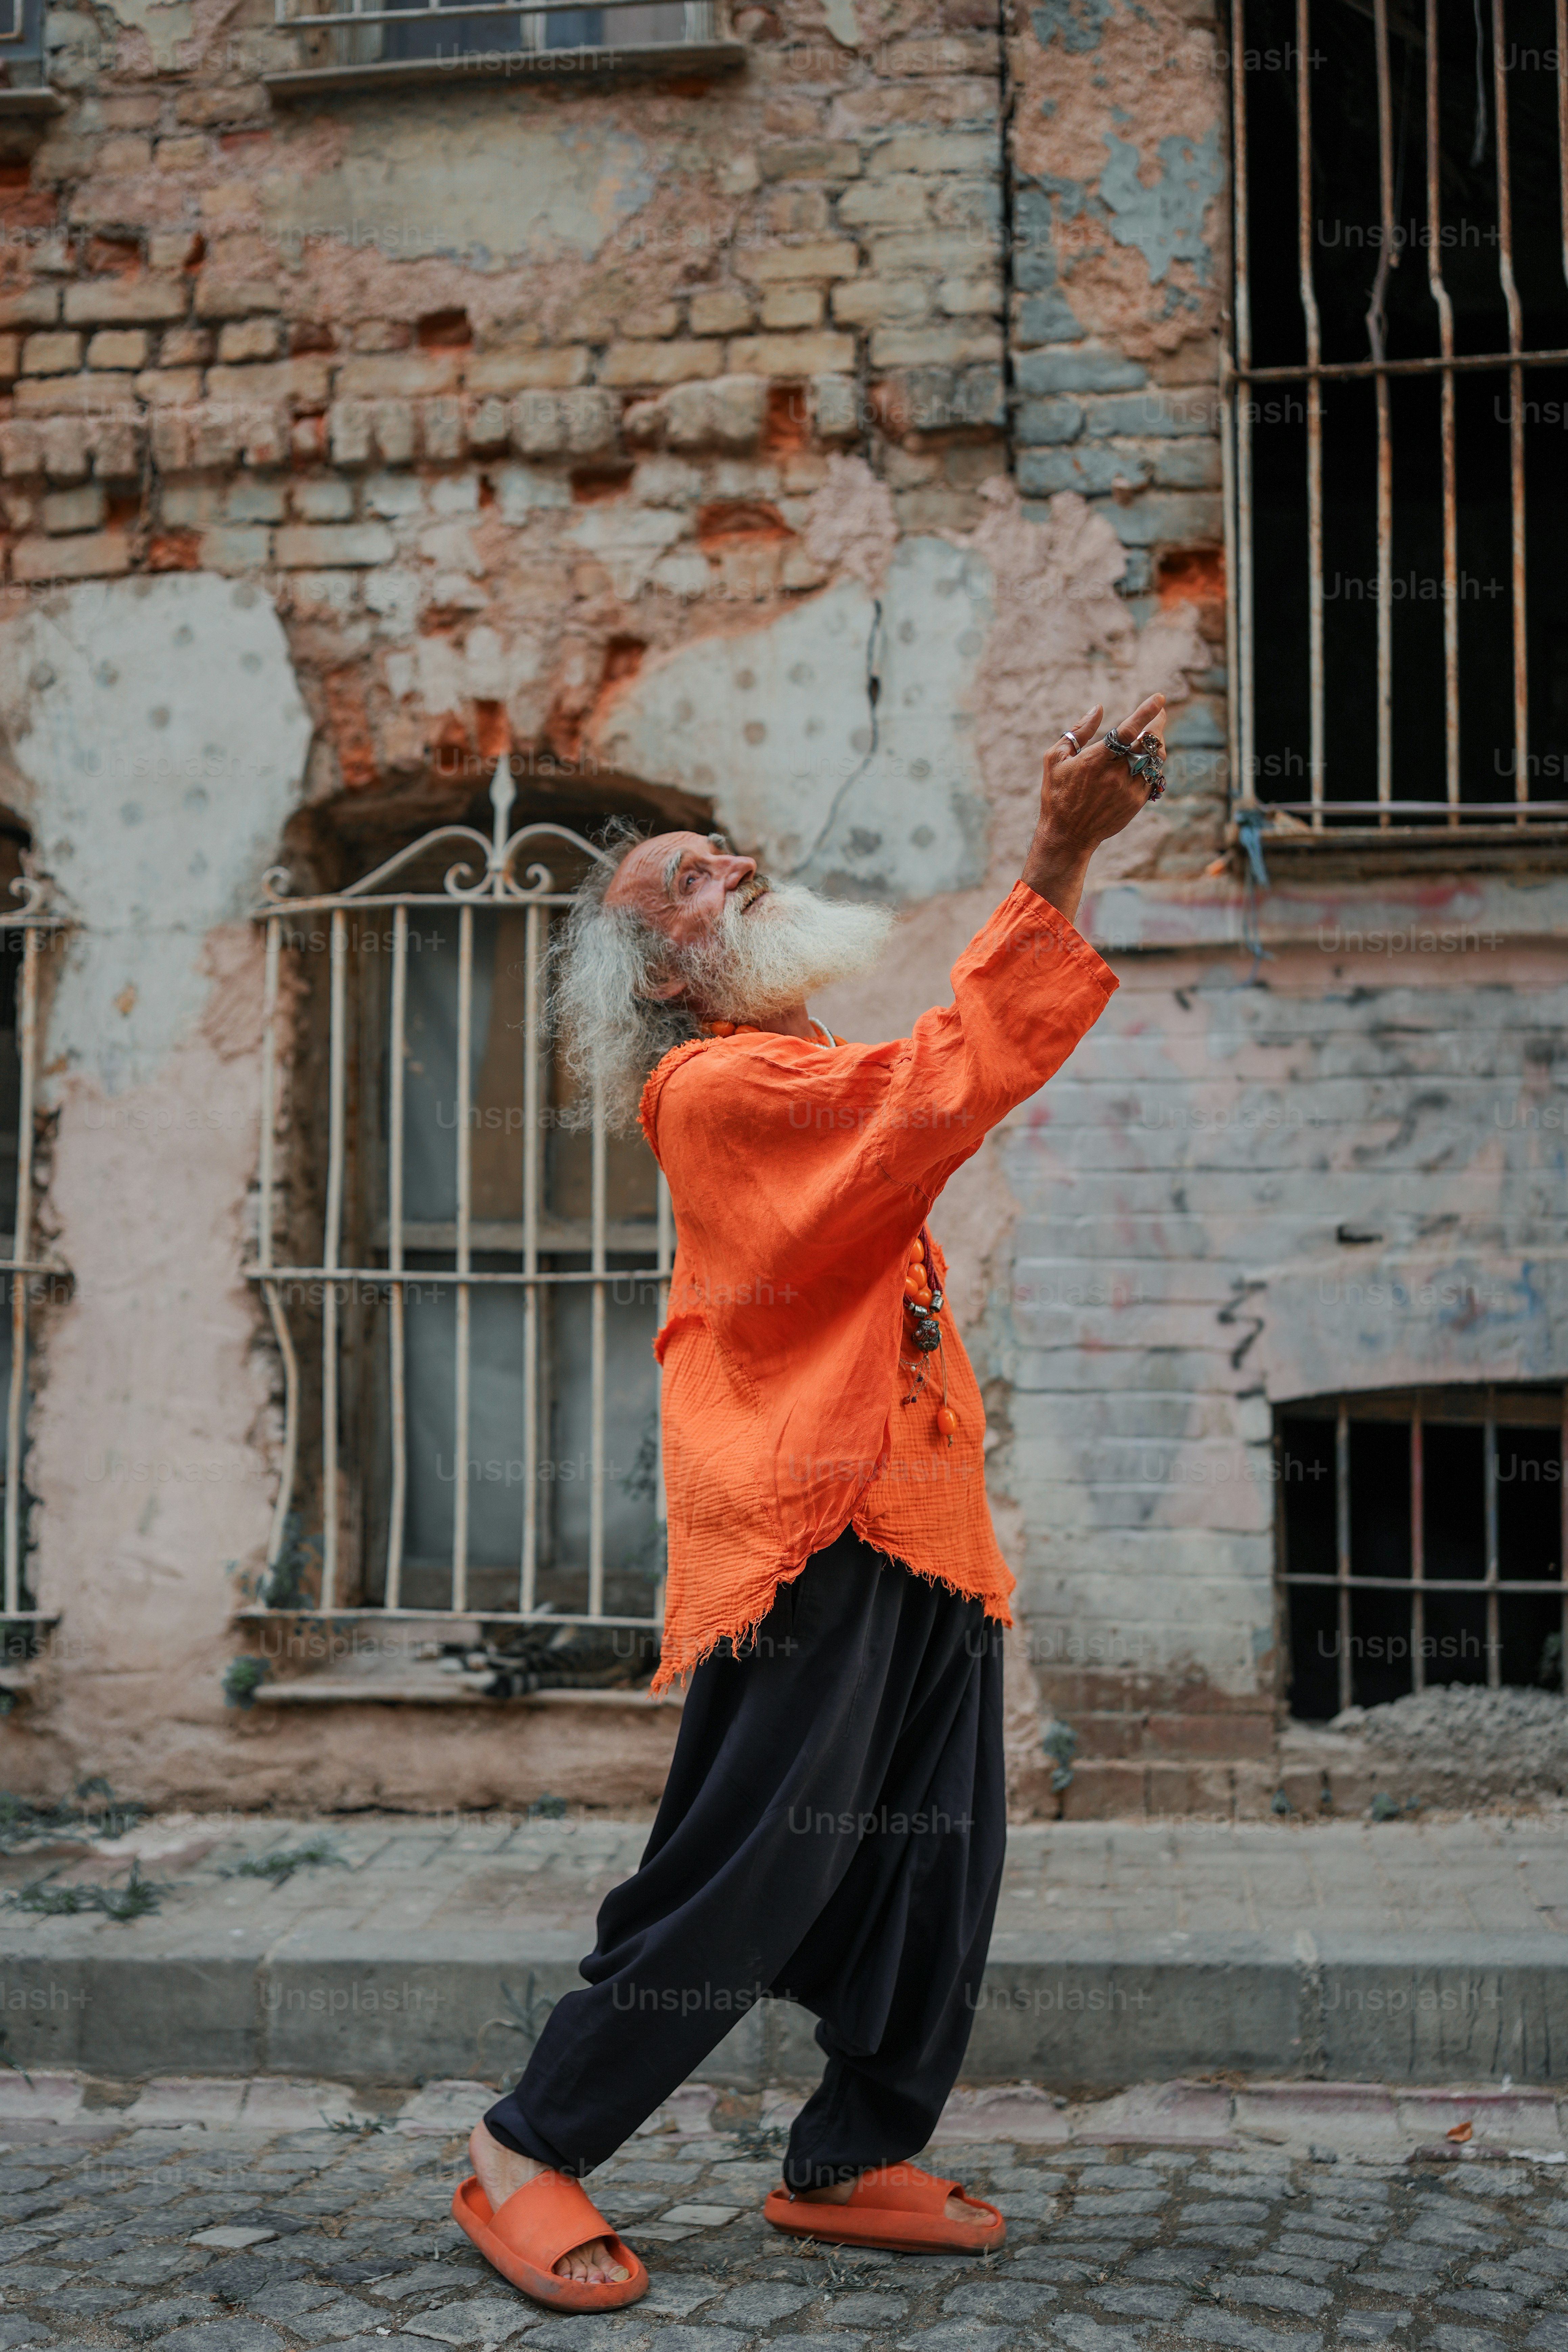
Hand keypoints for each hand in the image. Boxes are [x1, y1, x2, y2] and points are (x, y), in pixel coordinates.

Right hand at [1022, 693, 1166, 923]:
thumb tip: (1098, 709)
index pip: (1129, 730)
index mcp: (1096, 760)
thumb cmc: (1057, 794)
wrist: (1068, 835)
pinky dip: (1153, 765)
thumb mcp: (1055, 759)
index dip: (1146, 712)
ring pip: (1155, 760)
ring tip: (1151, 736)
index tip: (1159, 698)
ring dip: (1156, 745)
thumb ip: (1078, 731)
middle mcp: (1116, 774)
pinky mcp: (1137, 803)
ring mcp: (1129, 789)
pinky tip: (1145, 761)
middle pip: (1149, 743)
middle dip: (1157, 725)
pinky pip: (1153, 778)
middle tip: (1159, 715)